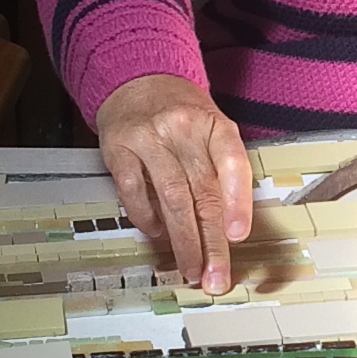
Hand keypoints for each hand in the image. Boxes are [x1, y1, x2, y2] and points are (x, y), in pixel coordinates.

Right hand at [96, 74, 251, 294]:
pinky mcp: (119, 149)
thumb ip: (223, 171)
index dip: (237, 201)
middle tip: (216, 277)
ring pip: (171, 198)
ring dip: (182, 240)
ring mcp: (148, 138)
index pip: (231, 163)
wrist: (138, 80)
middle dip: (211, 241)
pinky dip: (147, 218)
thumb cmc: (183, 115)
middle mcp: (183, 129)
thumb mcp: (213, 129)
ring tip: (191, 268)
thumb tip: (230, 228)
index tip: (237, 236)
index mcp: (214, 124)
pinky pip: (134, 192)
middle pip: (202, 192)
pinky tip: (158, 234)